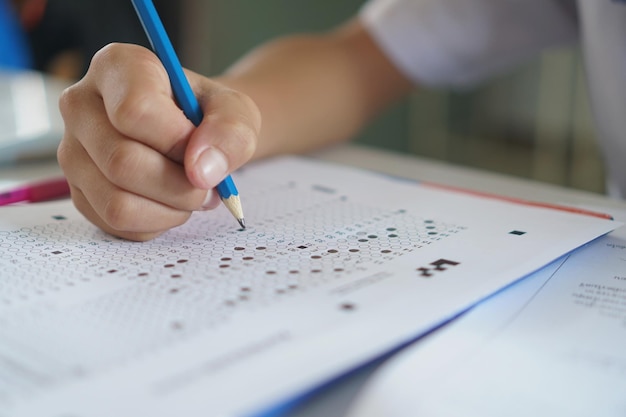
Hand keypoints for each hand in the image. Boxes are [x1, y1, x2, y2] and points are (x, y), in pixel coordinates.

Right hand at [58, 43, 259, 240]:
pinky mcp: (79, 192)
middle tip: (208, 185)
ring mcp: (73, 152)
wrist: (195, 135)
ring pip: (116, 203)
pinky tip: (170, 203)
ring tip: (191, 194)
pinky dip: (156, 224)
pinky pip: (115, 224)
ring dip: (170, 209)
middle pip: (122, 162)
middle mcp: (81, 105)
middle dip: (180, 186)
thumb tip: (203, 171)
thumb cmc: (209, 116)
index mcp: (117, 67)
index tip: (202, 147)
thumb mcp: (237, 111)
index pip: (134, 111)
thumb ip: (231, 132)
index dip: (177, 141)